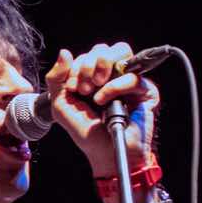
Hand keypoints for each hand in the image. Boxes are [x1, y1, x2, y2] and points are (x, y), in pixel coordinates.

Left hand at [43, 42, 160, 176]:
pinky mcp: (145, 90)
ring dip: (102, 67)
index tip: (73, 89)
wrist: (104, 153)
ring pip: (121, 50)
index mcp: (93, 76)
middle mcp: (112, 75)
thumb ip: (56, 78)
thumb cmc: (85, 131)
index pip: (87, 54)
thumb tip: (64, 52)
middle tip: (83, 90)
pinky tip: (104, 102)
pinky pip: (132, 75)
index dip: (76, 68)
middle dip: (87, 66)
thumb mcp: (61, 105)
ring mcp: (129, 80)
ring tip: (95, 90)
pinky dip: (114, 87)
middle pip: (103, 49)